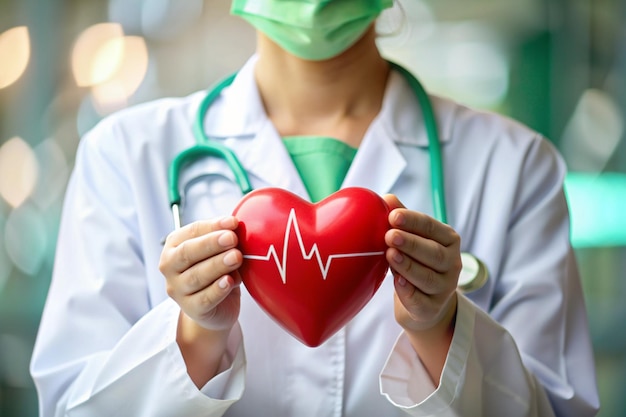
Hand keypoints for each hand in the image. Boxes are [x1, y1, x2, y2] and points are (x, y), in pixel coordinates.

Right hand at [159, 216, 242, 332]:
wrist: (218, 306)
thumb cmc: (217, 271)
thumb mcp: (219, 251)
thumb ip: (224, 239)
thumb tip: (235, 226)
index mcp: (174, 246)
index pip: (192, 232)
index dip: (213, 226)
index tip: (233, 223)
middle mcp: (170, 267)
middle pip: (187, 253)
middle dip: (211, 244)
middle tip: (232, 238)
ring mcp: (178, 290)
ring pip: (196, 276)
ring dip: (217, 265)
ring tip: (236, 257)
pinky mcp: (191, 309)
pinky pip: (204, 299)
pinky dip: (218, 289)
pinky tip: (229, 281)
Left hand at [383, 195, 460, 332]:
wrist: (423, 303)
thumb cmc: (417, 262)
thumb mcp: (413, 238)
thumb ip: (402, 219)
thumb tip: (387, 198)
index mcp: (448, 240)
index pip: (431, 227)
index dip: (412, 221)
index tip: (393, 216)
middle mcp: (452, 263)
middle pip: (433, 253)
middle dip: (411, 243)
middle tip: (390, 235)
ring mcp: (445, 288)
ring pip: (427, 277)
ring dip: (408, 266)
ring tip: (390, 255)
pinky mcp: (432, 308)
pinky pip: (421, 300)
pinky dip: (409, 292)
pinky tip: (397, 282)